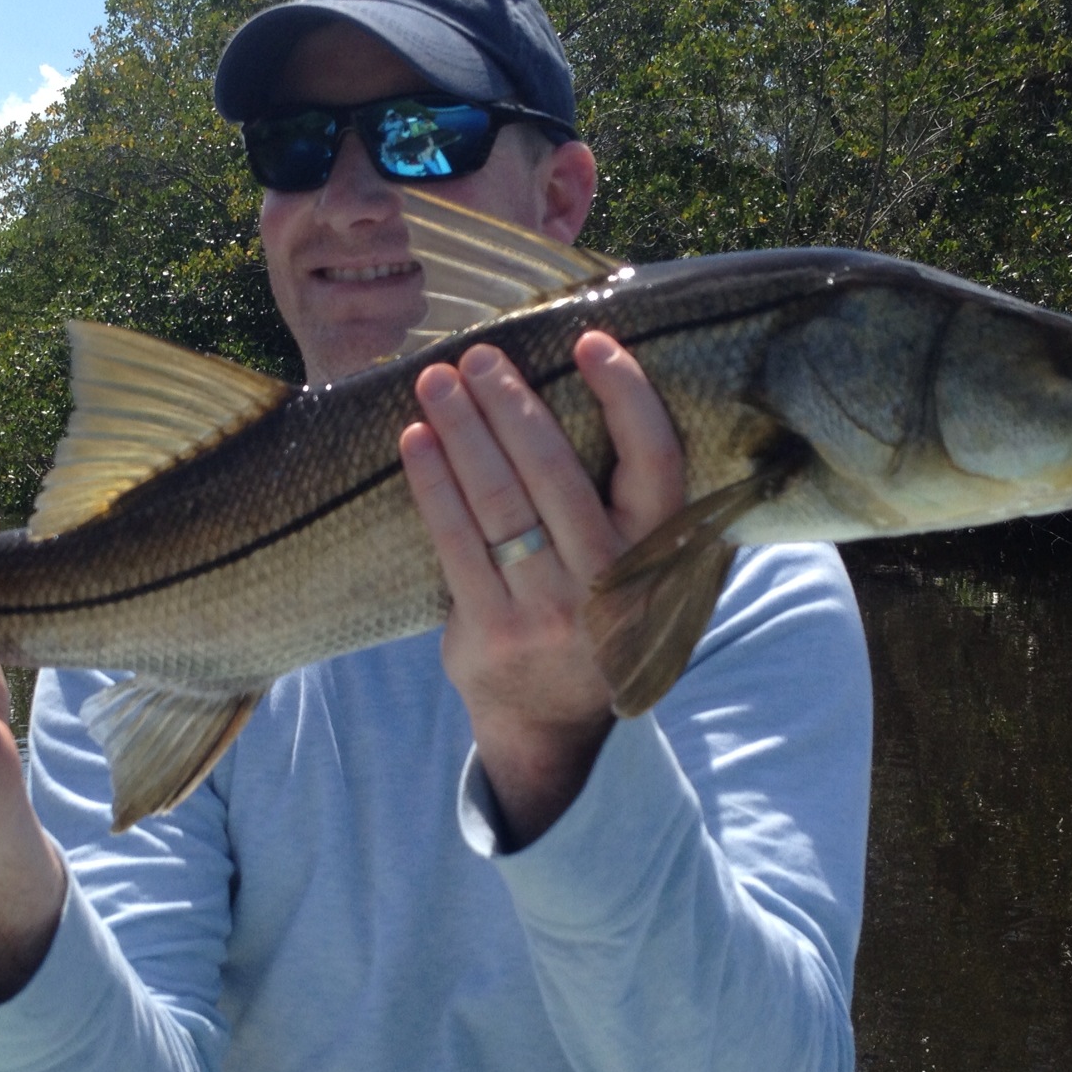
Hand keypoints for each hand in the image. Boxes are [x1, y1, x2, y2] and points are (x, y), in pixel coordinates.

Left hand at [399, 331, 685, 847]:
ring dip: (463, 430)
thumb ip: (635, 507)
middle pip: (556, 471)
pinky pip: (456, 542)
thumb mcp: (642, 574)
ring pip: (500, 500)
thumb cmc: (594, 621)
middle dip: (511, 403)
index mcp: (656, 556)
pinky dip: (433, 484)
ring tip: (436, 380)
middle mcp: (608, 583)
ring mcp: (549, 610)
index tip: (590, 341)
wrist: (555, 730)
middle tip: (477, 354)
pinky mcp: (491, 632)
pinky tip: (415, 441)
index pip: (653, 460)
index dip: (625, 395)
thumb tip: (590, 392)